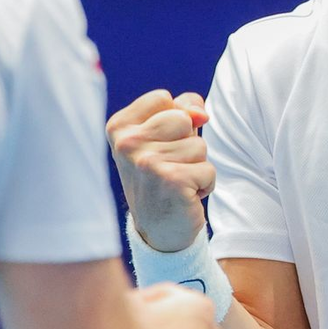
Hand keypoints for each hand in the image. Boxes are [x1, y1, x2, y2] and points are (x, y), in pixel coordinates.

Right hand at [107, 89, 213, 251]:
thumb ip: (183, 109)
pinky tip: (185, 196)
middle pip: (183, 119)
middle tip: (170, 167)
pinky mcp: (171, 181)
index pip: (164, 98)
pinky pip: (209, 169)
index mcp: (119, 127)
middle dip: (187, 142)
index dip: (174, 120)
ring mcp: (147, 163)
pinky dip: (205, 184)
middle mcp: (127, 144)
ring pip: (199, 145)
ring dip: (196, 165)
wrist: (157, 230)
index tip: (159, 146)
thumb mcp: (165, 135)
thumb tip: (201, 114)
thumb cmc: (163, 175)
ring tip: (177, 182)